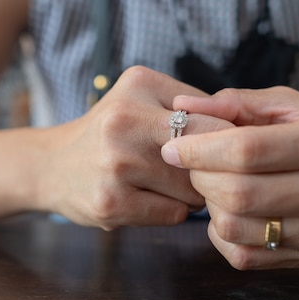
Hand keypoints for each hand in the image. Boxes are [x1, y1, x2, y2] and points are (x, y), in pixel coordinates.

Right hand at [38, 66, 233, 229]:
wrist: (52, 165)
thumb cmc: (110, 131)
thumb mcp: (142, 97)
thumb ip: (193, 106)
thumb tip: (246, 133)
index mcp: (139, 83)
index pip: (215, 118)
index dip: (229, 141)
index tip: (229, 153)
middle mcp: (124, 119)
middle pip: (206, 156)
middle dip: (209, 168)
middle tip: (197, 170)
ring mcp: (115, 163)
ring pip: (194, 190)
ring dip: (190, 192)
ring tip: (161, 181)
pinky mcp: (110, 203)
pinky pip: (174, 215)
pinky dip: (169, 211)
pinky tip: (144, 198)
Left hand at [161, 87, 298, 268]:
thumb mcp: (295, 108)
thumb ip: (238, 103)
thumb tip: (183, 105)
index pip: (250, 150)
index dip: (201, 149)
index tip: (173, 146)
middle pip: (241, 192)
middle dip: (200, 177)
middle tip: (193, 165)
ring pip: (239, 228)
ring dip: (209, 205)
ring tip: (214, 185)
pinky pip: (245, 257)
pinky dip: (221, 234)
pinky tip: (229, 211)